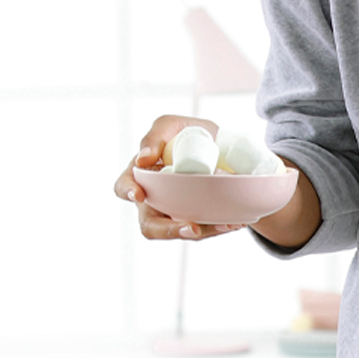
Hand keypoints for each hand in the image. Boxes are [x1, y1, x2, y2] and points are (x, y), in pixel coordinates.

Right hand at [114, 115, 241, 241]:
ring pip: (181, 232)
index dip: (128, 192)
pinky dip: (220, 227)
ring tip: (225, 224)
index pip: (123, 187)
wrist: (226, 147)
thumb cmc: (190, 134)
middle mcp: (155, 200)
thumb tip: (142, 159)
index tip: (140, 194)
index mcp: (142, 176)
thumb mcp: (173, 125)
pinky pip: (206, 231)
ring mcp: (176, 213)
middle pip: (150, 225)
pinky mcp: (198, 221)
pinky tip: (234, 222)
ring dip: (203, 231)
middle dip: (169, 230)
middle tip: (192, 228)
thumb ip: (155, 136)